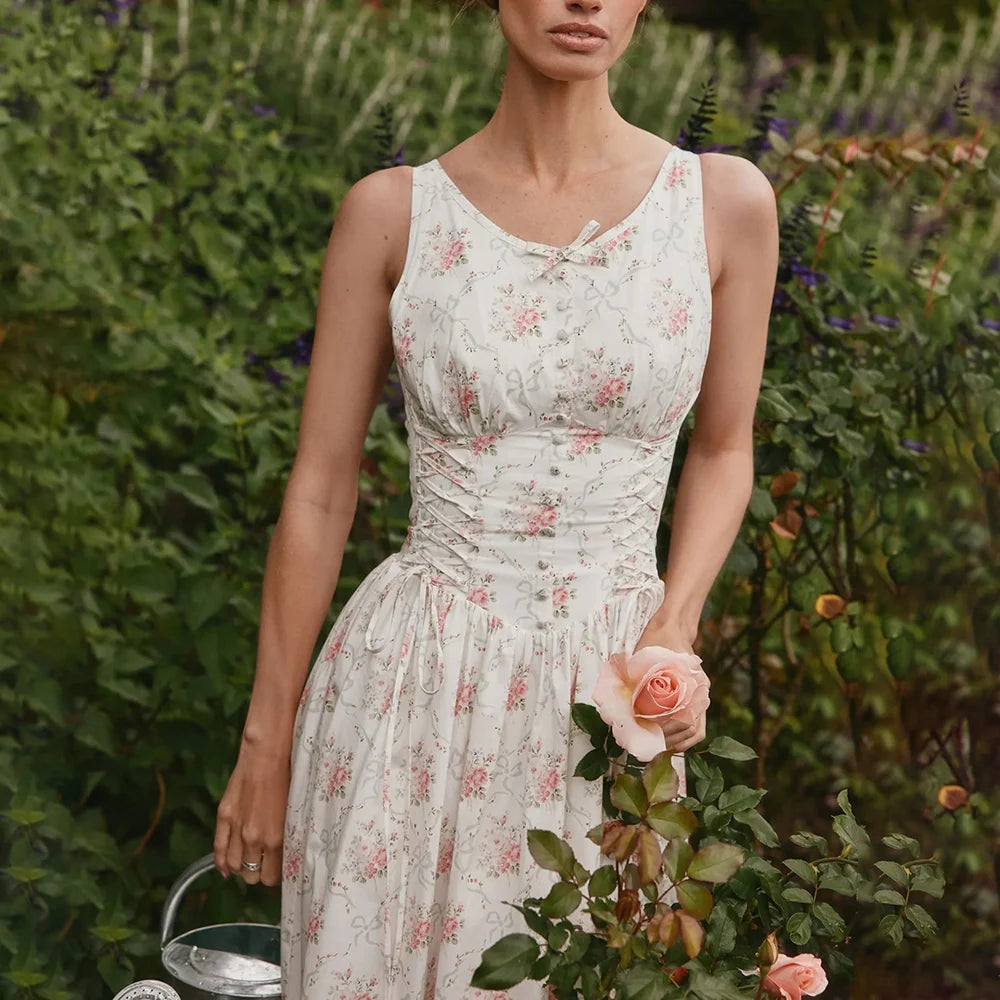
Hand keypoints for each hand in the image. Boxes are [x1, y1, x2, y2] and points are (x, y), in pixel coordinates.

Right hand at [213, 744, 290, 886]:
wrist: (268, 756)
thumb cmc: (289, 779)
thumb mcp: (295, 813)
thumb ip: (288, 838)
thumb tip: (286, 857)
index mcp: (276, 839)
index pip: (271, 877)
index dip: (275, 876)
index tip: (278, 870)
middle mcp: (254, 839)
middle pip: (251, 876)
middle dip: (258, 873)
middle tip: (265, 864)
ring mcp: (236, 828)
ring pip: (234, 866)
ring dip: (241, 868)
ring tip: (249, 861)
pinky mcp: (224, 816)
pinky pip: (218, 849)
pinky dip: (221, 862)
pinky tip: (227, 868)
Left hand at [634, 619, 706, 753]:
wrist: (672, 627)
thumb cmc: (657, 642)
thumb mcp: (644, 660)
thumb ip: (636, 682)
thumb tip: (620, 706)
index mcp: (691, 685)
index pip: (685, 721)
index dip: (666, 732)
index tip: (648, 733)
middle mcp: (700, 693)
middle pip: (691, 730)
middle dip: (669, 741)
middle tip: (649, 746)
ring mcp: (700, 696)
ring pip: (695, 731)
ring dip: (678, 742)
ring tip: (657, 748)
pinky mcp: (696, 697)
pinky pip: (696, 724)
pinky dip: (683, 736)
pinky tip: (666, 740)